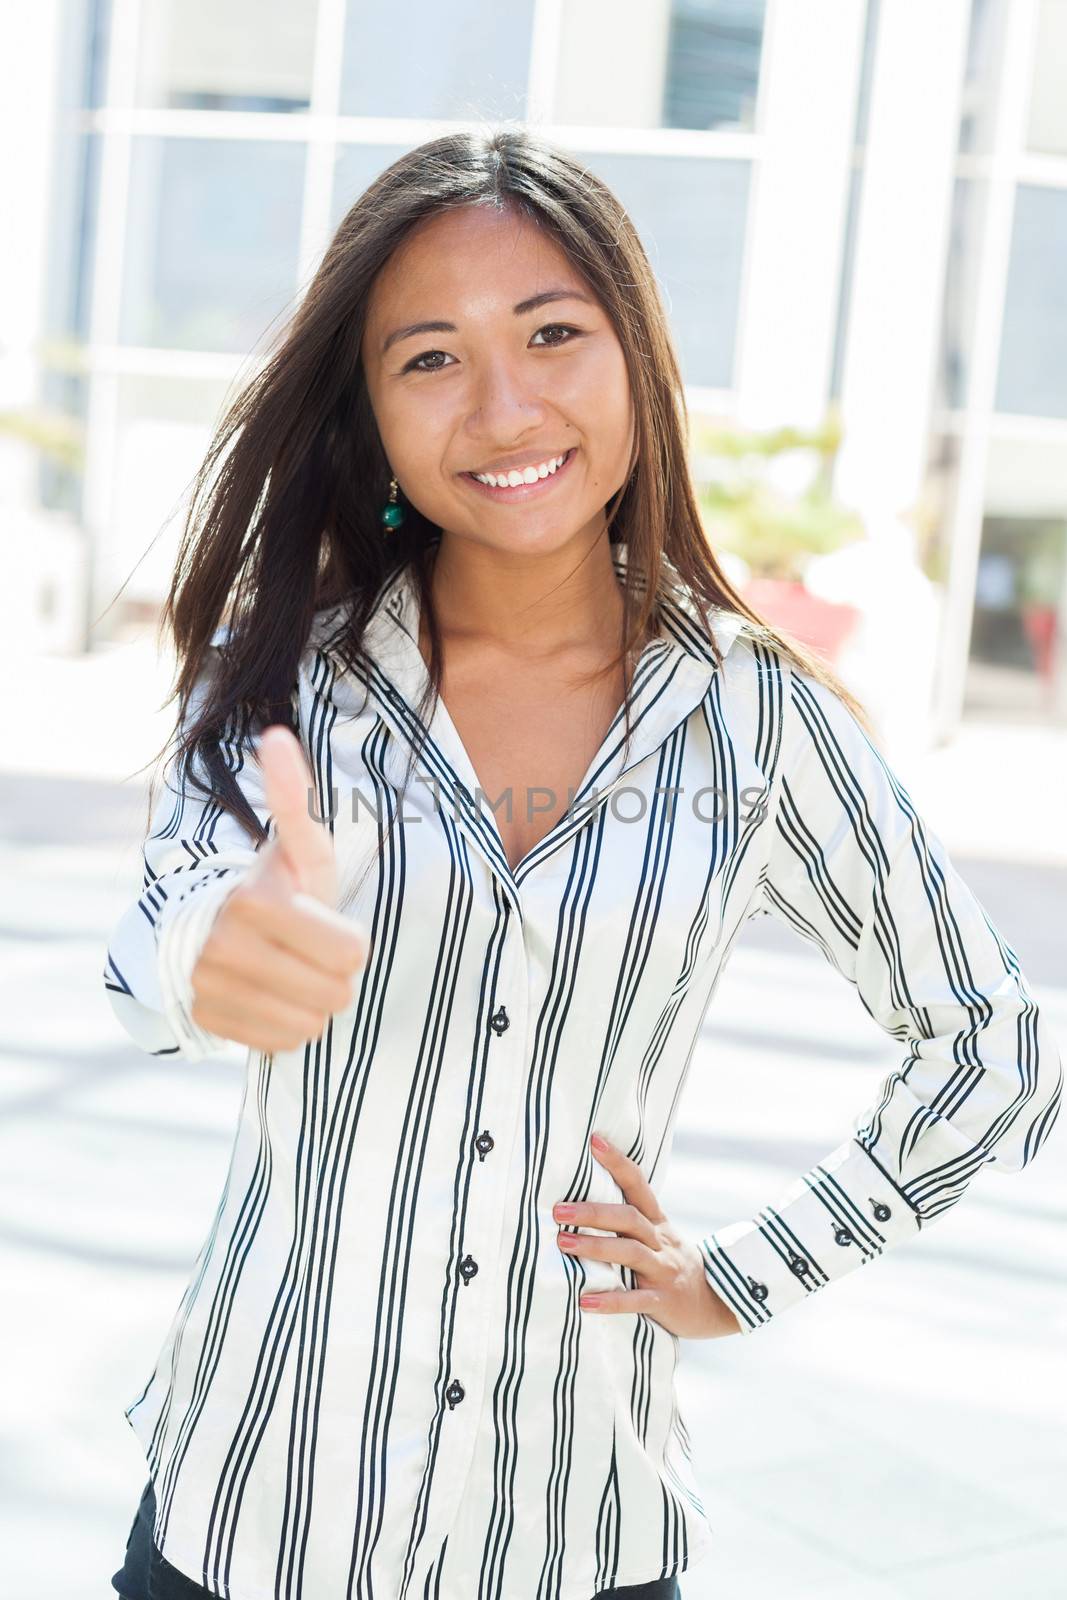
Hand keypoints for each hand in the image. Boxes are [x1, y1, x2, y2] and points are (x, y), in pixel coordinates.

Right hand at [189, 724, 368, 1053]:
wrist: (204, 929)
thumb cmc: (271, 887)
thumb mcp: (296, 848)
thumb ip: (295, 799)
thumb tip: (277, 736)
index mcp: (253, 903)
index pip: (353, 954)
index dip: (350, 942)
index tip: (324, 922)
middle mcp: (223, 949)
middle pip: (336, 994)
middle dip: (335, 974)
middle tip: (311, 951)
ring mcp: (210, 991)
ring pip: (311, 1025)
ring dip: (313, 1003)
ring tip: (292, 972)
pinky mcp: (207, 1023)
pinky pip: (283, 1045)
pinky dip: (288, 1026)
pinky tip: (272, 997)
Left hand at [552, 1132, 741, 1338]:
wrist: (713, 1303)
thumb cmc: (670, 1263)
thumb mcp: (657, 1236)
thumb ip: (627, 1219)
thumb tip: (580, 1197)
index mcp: (657, 1222)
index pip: (638, 1185)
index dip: (618, 1162)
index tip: (594, 1142)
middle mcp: (660, 1242)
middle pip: (629, 1218)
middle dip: (593, 1212)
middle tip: (558, 1209)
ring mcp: (663, 1271)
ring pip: (631, 1253)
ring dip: (596, 1247)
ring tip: (563, 1243)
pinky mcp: (663, 1302)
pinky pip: (636, 1301)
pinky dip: (611, 1301)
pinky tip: (585, 1302)